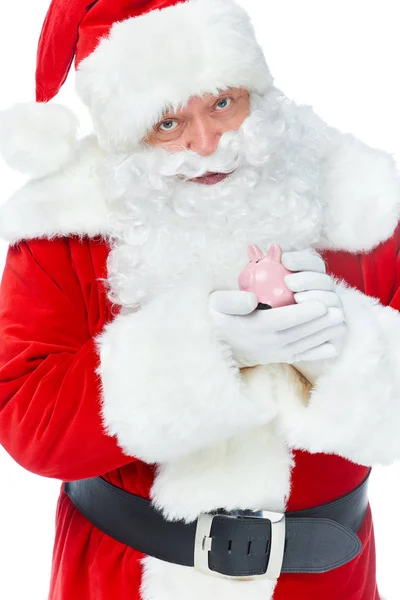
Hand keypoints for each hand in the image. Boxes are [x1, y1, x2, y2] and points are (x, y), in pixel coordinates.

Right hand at [208, 290, 343, 367]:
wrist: (210, 341)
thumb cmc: (216, 315)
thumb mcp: (217, 303)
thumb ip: (233, 300)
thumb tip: (251, 299)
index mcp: (255, 327)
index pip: (284, 320)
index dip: (305, 313)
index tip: (322, 304)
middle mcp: (266, 343)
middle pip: (299, 333)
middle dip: (321, 323)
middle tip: (339, 311)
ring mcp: (272, 352)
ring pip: (302, 344)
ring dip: (323, 335)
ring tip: (340, 324)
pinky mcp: (274, 358)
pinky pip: (298, 356)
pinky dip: (316, 353)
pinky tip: (332, 348)